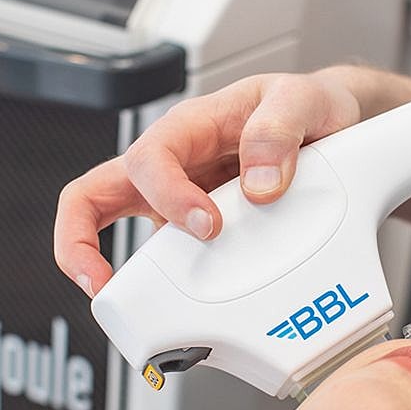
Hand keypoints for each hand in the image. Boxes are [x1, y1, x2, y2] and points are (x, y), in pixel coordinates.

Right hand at [54, 71, 362, 295]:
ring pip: (120, 229)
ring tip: (137, 310)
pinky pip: (165, 253)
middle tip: (100, 285)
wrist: (330, 121)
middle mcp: (175, 162)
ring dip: (119, 270)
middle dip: (79, 241)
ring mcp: (181, 196)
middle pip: (93, 194)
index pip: (148, 159)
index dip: (166, 195)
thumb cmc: (307, 105)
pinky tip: (187, 306)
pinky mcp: (197, 225)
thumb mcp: (301, 99)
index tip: (209, 225)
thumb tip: (258, 185)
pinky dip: (164, 283)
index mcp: (191, 127)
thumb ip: (278, 132)